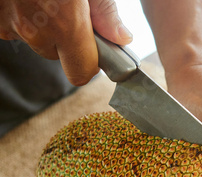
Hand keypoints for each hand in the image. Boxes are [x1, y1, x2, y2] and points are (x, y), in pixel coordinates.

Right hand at [0, 0, 131, 85]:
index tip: (97, 49)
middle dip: (69, 40)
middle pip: (60, 55)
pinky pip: (16, 29)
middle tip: (70, 10)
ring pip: (38, 42)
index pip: (82, 72)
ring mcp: (10, 26)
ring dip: (45, 28)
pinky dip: (24, 17)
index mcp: (64, 24)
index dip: (92, 62)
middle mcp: (35, 31)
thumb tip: (121, 38)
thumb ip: (105, 11)